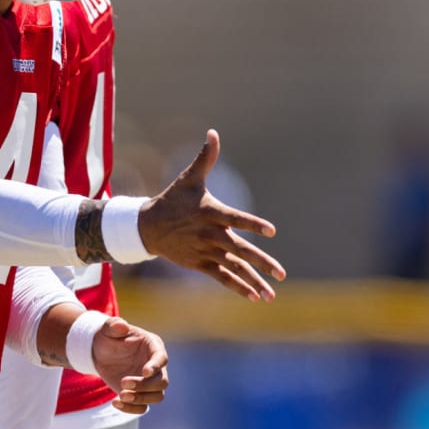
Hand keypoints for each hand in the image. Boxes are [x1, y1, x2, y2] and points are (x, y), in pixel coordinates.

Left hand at [90, 316, 167, 414]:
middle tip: (123, 383)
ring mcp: (149, 381)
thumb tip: (122, 325)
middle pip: (162, 381)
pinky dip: (131, 409)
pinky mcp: (140, 394)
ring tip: (121, 395)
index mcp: (152, 346)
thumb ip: (113, 325)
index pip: (161, 358)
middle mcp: (155, 365)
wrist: (99, 352)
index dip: (156, 366)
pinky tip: (116, 402)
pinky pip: (143, 407)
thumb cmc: (107, 337)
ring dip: (141, 399)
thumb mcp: (107, 328)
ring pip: (157, 396)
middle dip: (145, 386)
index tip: (144, 372)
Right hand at [139, 130, 285, 300]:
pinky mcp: (199, 264)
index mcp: (211, 212)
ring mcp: (205, 251)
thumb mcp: (189, 178)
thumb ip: (205, 158)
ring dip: (253, 281)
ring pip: (233, 268)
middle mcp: (210, 234)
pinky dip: (237, 287)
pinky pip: (221, 277)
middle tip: (281, 273)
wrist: (147, 227)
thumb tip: (213, 132)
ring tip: (271, 294)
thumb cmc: (174, 199)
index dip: (253, 224)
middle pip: (240, 250)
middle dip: (261, 262)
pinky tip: (254, 296)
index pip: (236, 218)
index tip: (271, 231)